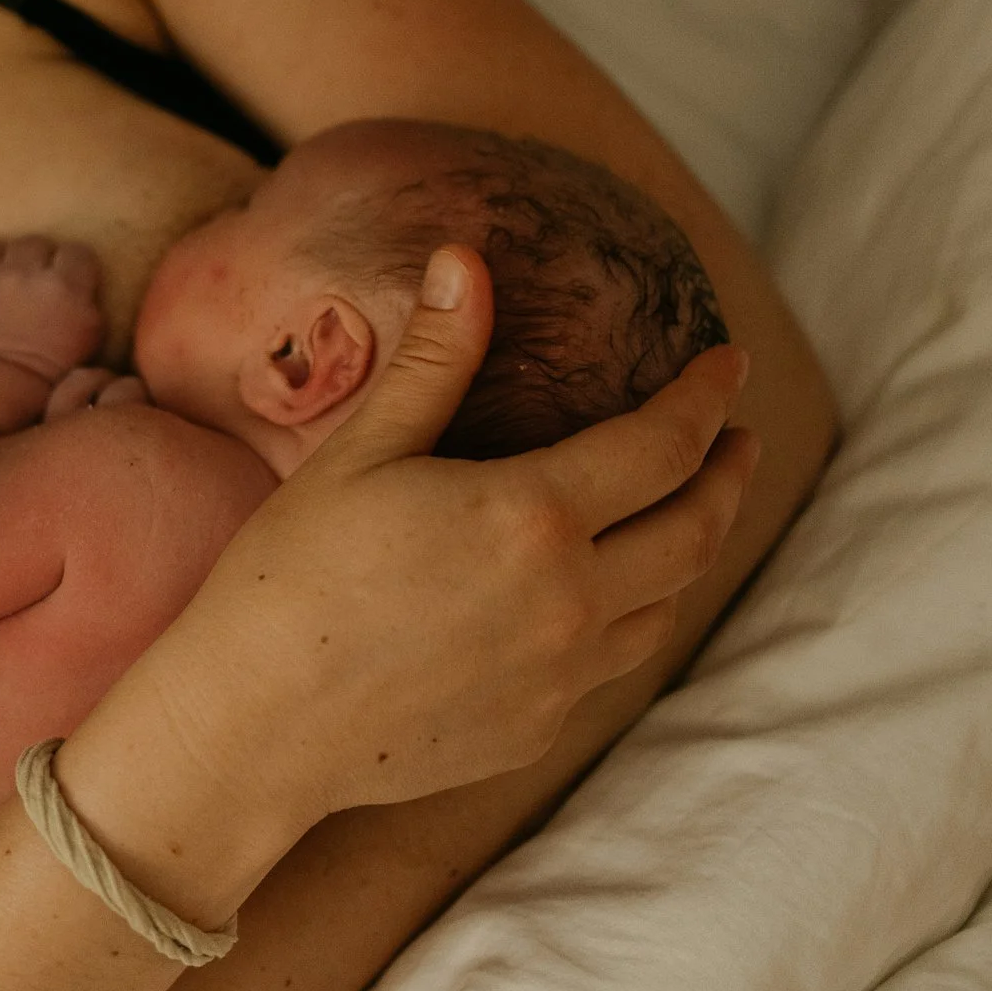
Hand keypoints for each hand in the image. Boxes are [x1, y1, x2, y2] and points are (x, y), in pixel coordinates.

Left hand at [0, 235, 106, 378]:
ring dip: (1, 259)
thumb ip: (88, 295)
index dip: (73, 266)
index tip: (67, 280)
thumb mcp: (92, 331)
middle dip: (38, 262)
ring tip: (2, 278)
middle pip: (36, 244)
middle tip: (34, 284)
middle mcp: (25, 274)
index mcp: (65, 286)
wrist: (4, 385)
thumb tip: (81, 276)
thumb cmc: (55, 363)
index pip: (77, 252)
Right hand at [58, 246, 759, 922]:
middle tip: (738, 439)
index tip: (729, 364)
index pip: (662, 444)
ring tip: (681, 515)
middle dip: (727, 476)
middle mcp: (571, 603)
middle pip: (694, 531)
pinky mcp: (535, 730)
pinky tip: (599, 599)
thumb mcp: (361, 454)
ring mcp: (560, 678)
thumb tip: (466, 260)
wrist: (253, 726)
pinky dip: (627, 617)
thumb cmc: (289, 576)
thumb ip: (433, 360)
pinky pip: (609, 666)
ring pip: (665, 606)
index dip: (705, 397)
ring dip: (688, 551)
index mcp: (533, 518)